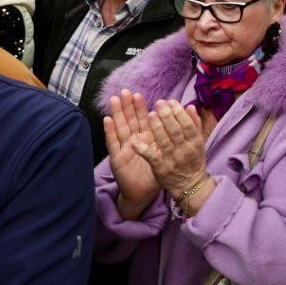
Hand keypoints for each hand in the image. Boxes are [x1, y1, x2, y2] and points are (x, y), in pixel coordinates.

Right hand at [103, 90, 160, 215]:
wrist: (144, 193)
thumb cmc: (157, 173)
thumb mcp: (167, 154)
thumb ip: (172, 139)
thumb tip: (178, 128)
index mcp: (147, 139)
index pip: (143, 120)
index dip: (140, 108)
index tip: (139, 94)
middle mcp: (134, 141)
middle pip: (130, 120)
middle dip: (127, 106)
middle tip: (125, 91)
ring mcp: (124, 149)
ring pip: (120, 128)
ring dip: (117, 113)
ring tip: (114, 99)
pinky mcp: (117, 159)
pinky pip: (113, 143)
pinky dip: (110, 132)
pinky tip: (107, 120)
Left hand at [131, 98, 208, 198]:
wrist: (190, 186)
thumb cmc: (193, 161)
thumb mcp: (199, 143)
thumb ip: (195, 124)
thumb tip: (190, 106)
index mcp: (195, 143)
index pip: (188, 125)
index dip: (179, 113)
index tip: (171, 101)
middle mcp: (184, 150)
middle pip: (176, 131)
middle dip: (167, 116)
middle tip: (159, 103)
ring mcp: (172, 160)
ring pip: (164, 142)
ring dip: (157, 128)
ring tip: (150, 114)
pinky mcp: (160, 168)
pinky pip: (151, 157)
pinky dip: (143, 150)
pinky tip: (135, 142)